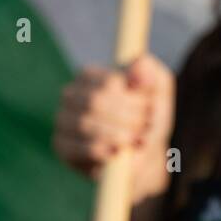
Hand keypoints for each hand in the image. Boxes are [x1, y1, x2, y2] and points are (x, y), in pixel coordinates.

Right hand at [53, 55, 174, 199]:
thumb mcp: (158, 90)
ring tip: (136, 141)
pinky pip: (79, 147)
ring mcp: (62, 120)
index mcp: (90, 75)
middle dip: (128, 118)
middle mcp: (70, 94)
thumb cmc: (147, 116)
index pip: (109, 83)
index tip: (150, 109)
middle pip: (95, 101)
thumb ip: (150, 72)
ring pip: (85, 123)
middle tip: (145, 128)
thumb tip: (139, 66)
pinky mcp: (62, 146)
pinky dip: (104, 151)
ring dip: (118, 134)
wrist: (142, 154)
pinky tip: (118, 152)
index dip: (134, 99)